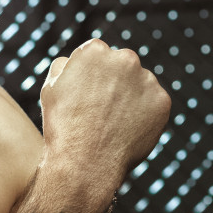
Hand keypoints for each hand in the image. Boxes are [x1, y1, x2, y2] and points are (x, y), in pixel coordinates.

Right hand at [41, 39, 169, 176]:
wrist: (85, 163)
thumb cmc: (63, 126)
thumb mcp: (51, 88)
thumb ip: (64, 65)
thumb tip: (73, 60)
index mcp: (95, 50)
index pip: (97, 55)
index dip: (91, 76)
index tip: (88, 95)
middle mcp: (124, 58)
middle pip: (122, 66)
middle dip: (115, 83)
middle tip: (103, 110)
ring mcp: (147, 80)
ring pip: (140, 85)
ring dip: (131, 98)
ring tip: (114, 124)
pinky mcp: (162, 101)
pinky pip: (154, 105)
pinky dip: (145, 115)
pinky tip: (128, 130)